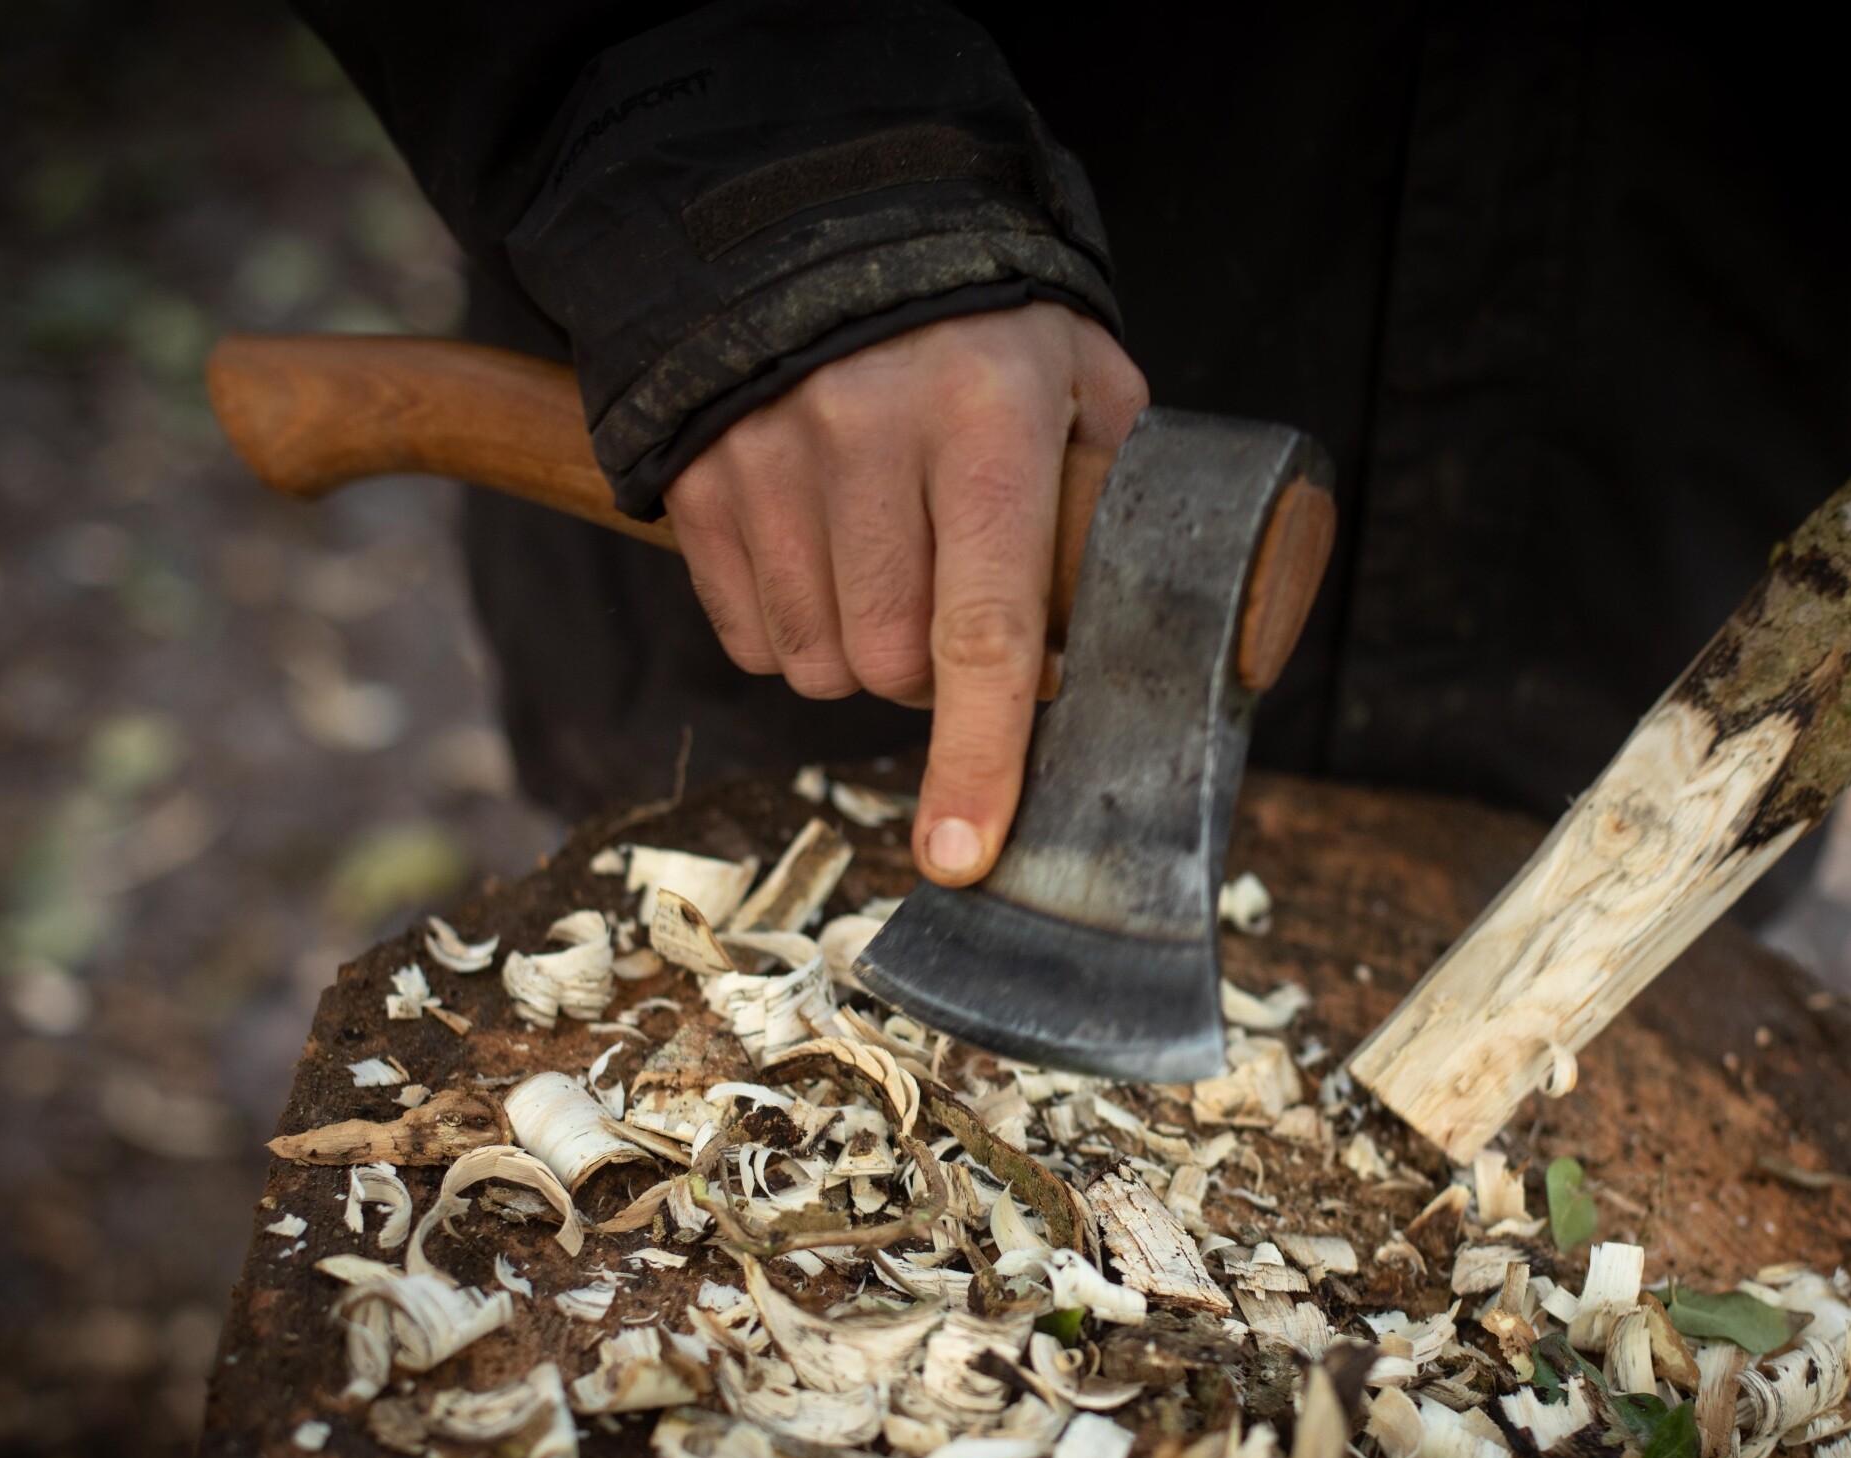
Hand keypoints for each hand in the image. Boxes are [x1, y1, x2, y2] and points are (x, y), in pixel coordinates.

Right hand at [663, 302, 1147, 885]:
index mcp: (988, 416)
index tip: (964, 850)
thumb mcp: (1076, 370)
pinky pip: (744, 631)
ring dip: (855, 658)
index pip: (987, 626)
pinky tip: (819, 562)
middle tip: (956, 620)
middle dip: (929, 680)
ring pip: (811, 660)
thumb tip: (1153, 623)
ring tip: (886, 577)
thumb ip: (1116, 488)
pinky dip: (786, 630)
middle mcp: (869, 433)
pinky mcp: (698, 477)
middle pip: (889, 662)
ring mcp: (768, 455)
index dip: (978, 753)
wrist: (813, 214)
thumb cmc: (978, 316)